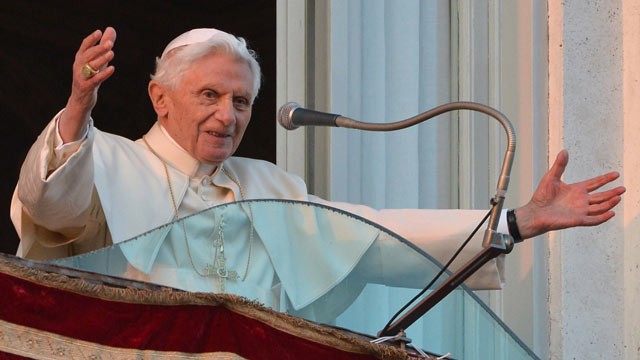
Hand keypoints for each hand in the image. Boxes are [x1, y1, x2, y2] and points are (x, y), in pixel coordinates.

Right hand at [60, 27, 116, 142]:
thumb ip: (104, 45)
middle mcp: (78, 66)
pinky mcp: (86, 87)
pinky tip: (112, 68)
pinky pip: (95, 80)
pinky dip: (103, 74)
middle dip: (99, 48)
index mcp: (80, 59)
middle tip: (110, 43)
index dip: (91, 39)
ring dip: (102, 59)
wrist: (80, 100)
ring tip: (112, 53)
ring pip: (91, 66)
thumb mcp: (98, 61)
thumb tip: (111, 29)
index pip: (84, 46)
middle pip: (88, 55)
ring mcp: (81, 77)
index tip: (99, 32)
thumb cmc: (90, 77)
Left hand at [514, 150, 624, 238]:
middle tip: (623, 188)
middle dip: (612, 192)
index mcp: (576, 190)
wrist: (535, 212)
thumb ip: (559, 165)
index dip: (605, 179)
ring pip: (600, 207)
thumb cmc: (541, 196)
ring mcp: (580, 211)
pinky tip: (611, 213)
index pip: (595, 183)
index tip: (616, 174)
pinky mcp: (577, 220)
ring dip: (609, 203)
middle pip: (601, 196)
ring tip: (618, 197)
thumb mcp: (551, 177)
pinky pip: (593, 220)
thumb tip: (564, 151)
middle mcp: (580, 200)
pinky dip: (603, 217)